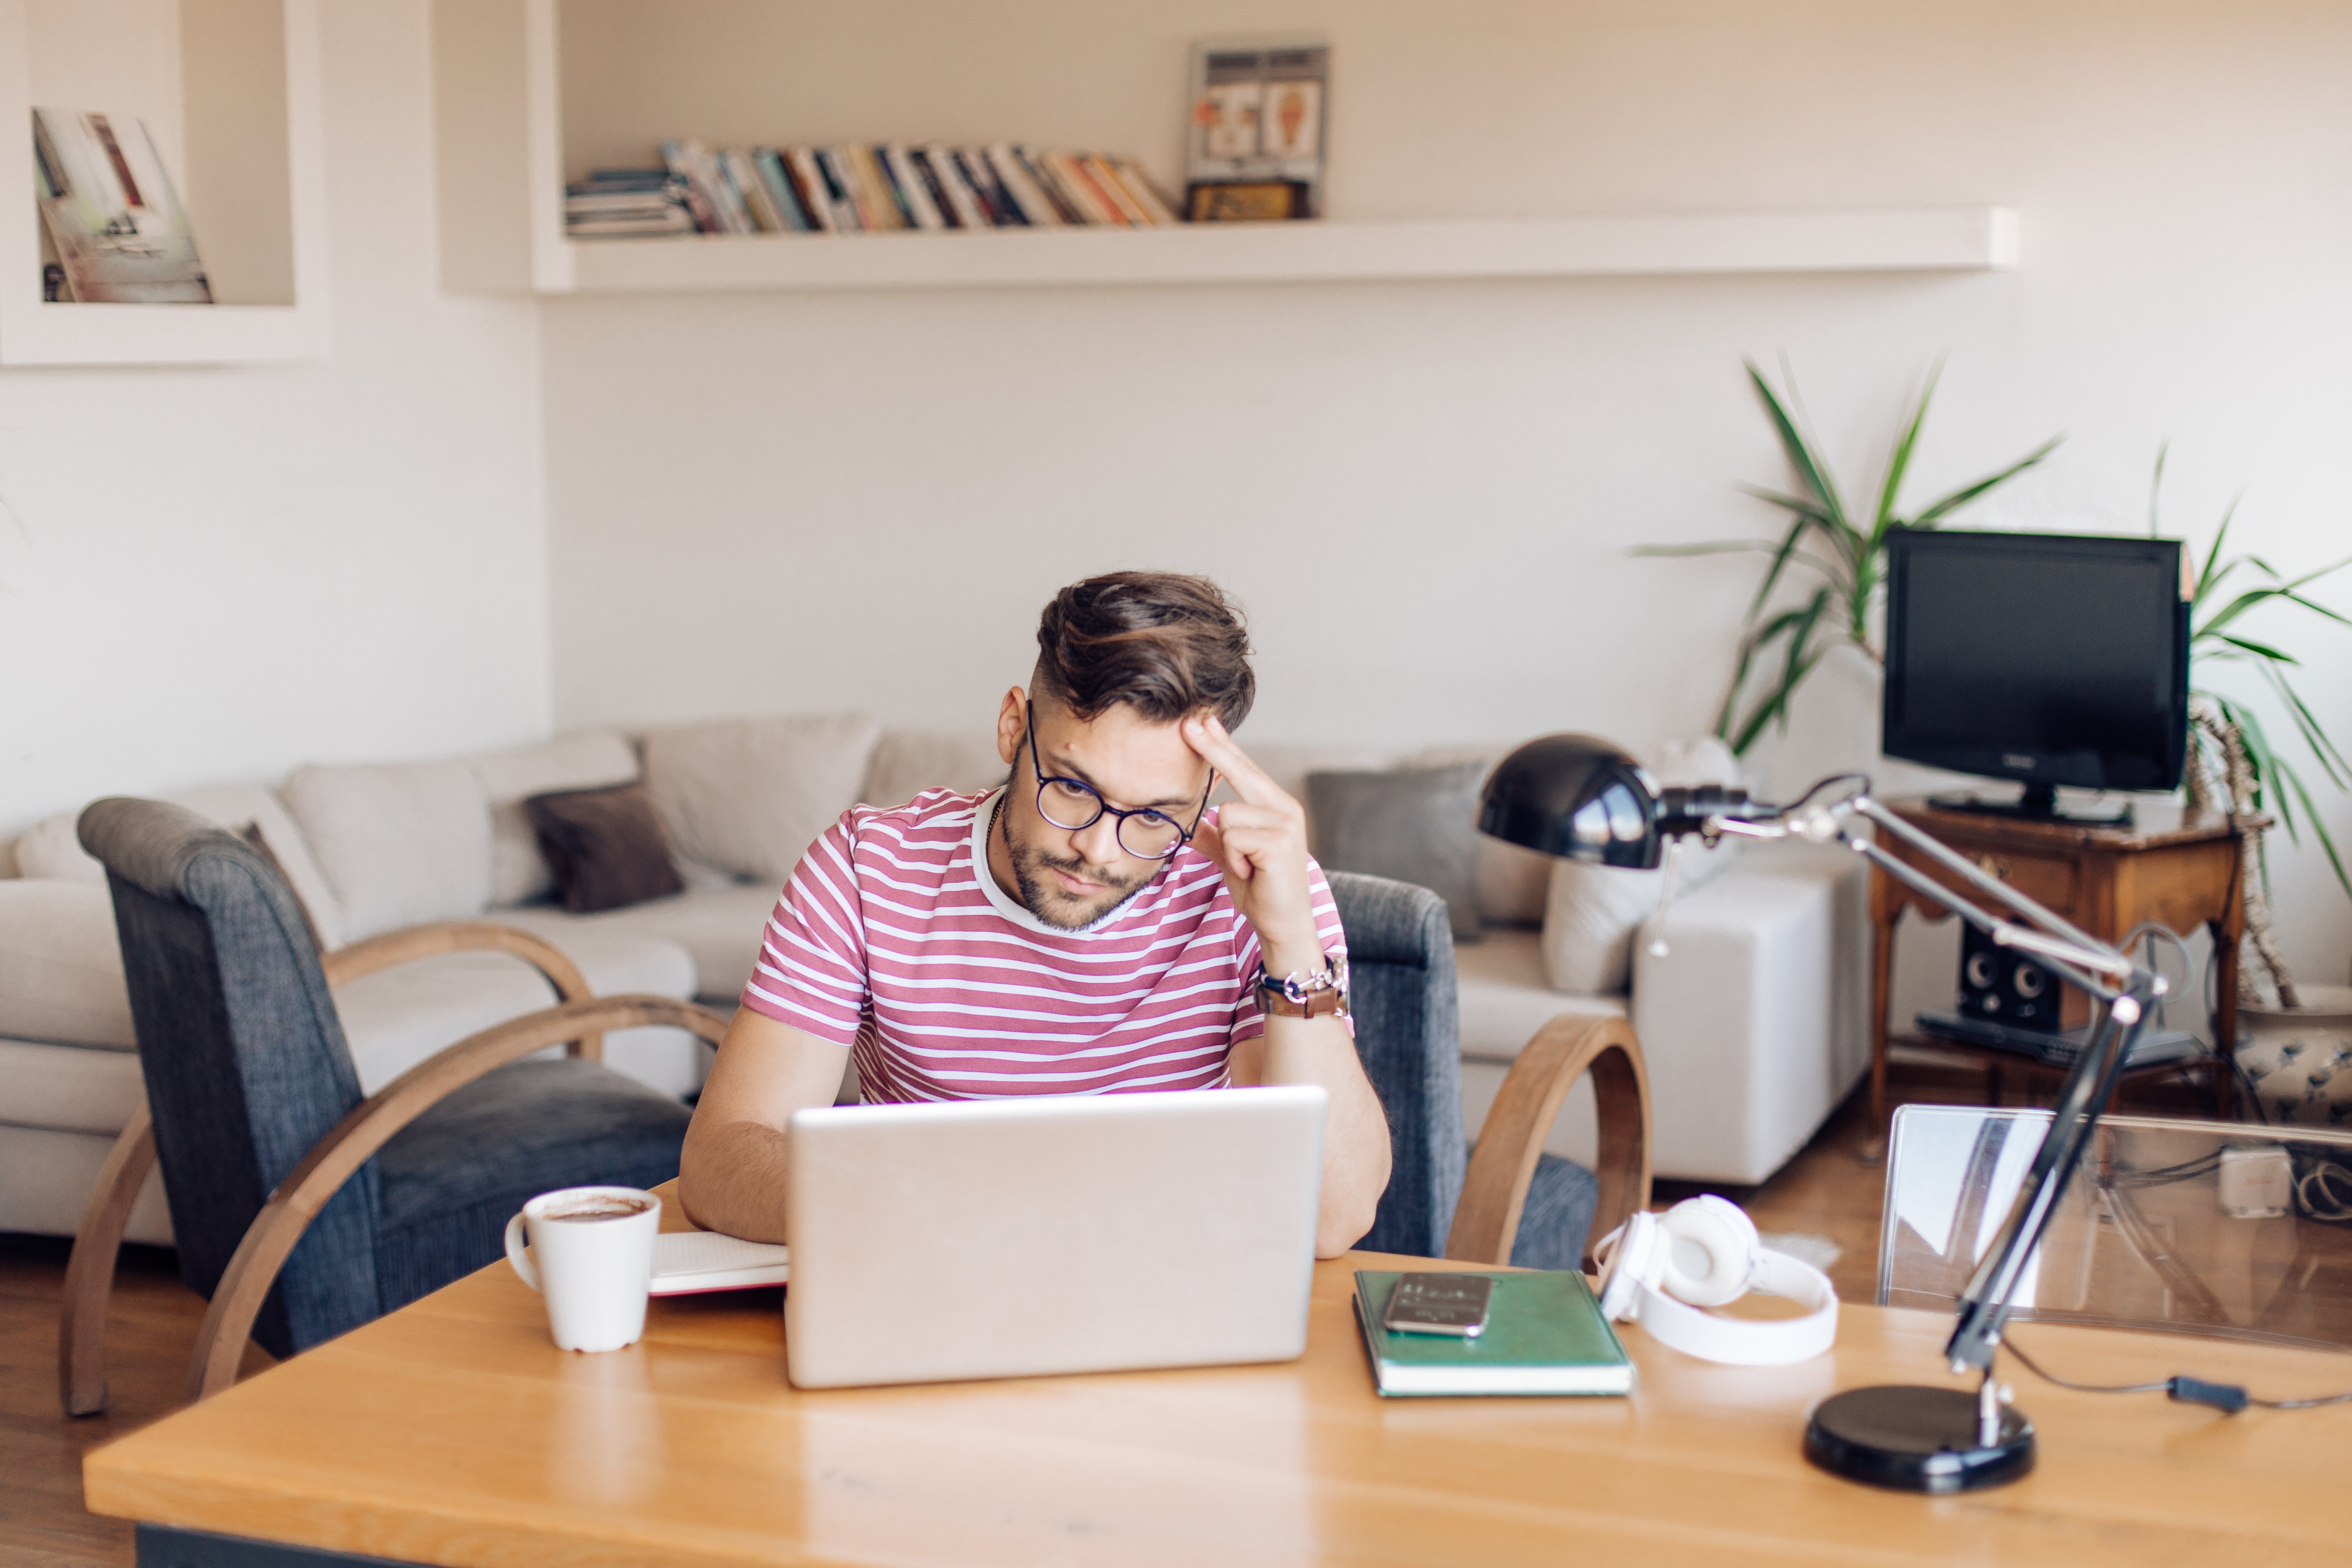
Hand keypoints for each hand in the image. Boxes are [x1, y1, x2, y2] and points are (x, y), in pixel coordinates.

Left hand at [1181, 714, 1323, 975]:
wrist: (1283, 923)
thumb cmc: (1261, 888)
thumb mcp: (1230, 856)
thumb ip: (1213, 836)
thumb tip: (1185, 822)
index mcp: (1275, 806)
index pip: (1244, 769)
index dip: (1221, 745)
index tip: (1202, 722)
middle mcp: (1285, 808)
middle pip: (1240, 770)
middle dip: (1212, 749)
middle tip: (1187, 724)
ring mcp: (1285, 823)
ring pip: (1227, 815)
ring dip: (1228, 847)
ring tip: (1246, 866)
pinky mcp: (1279, 841)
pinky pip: (1233, 836)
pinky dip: (1234, 859)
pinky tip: (1251, 871)